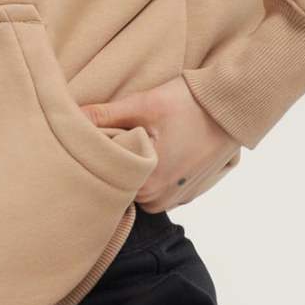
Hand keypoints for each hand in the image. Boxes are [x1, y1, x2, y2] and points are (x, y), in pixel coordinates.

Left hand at [80, 75, 241, 212]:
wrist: (234, 104)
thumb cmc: (189, 103)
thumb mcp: (143, 104)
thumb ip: (104, 115)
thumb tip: (69, 115)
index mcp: (148, 187)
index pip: (107, 181)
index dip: (101, 160)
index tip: (103, 139)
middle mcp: (164, 200)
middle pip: (125, 186)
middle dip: (121, 165)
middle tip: (126, 134)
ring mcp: (180, 197)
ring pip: (143, 188)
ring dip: (141, 170)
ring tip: (147, 140)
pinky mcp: (193, 191)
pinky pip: (163, 188)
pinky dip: (160, 172)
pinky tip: (165, 147)